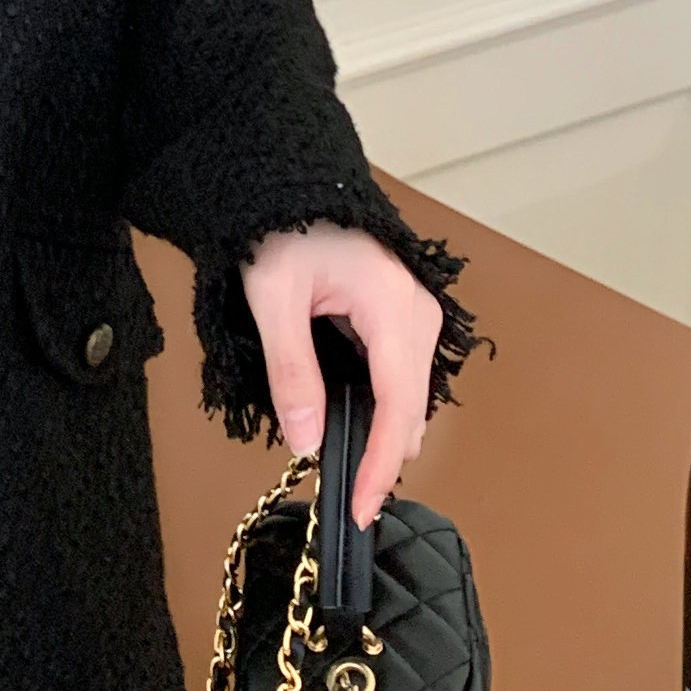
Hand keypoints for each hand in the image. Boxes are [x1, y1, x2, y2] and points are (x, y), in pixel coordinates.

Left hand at [242, 223, 442, 527]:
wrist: (289, 182)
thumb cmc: (281, 225)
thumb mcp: (273, 298)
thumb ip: (291, 371)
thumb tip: (307, 439)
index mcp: (393, 306)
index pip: (398, 407)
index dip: (381, 465)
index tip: (360, 507)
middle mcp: (416, 314)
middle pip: (411, 410)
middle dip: (381, 459)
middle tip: (344, 503)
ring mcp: (414, 316)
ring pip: (408, 399)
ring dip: (381, 436)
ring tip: (345, 473)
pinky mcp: (401, 319)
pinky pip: (398, 380)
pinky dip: (379, 411)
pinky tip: (350, 428)